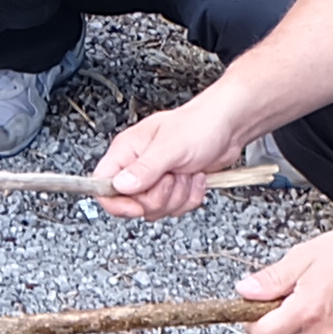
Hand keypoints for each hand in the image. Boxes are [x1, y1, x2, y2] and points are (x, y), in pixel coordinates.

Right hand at [92, 99, 255, 218]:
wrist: (230, 127)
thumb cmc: (200, 124)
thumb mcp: (171, 147)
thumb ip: (145, 169)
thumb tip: (120, 186)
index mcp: (127, 151)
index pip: (102, 184)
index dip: (115, 202)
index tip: (136, 207)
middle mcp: (137, 166)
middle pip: (133, 203)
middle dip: (160, 196)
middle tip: (172, 176)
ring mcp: (156, 179)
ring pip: (156, 209)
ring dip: (179, 195)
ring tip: (186, 172)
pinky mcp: (174, 188)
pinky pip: (176, 208)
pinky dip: (191, 197)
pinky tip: (195, 177)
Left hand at [233, 225, 332, 333]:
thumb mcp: (304, 257)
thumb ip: (271, 279)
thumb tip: (246, 291)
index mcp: (306, 313)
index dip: (253, 322)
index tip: (256, 306)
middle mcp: (324, 333)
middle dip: (277, 318)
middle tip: (290, 292)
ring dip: (302, 320)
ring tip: (319, 291)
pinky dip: (324, 323)